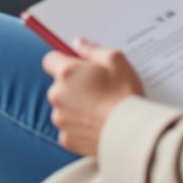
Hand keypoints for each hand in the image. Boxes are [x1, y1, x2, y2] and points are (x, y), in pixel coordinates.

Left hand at [43, 39, 143, 156]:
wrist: (133, 133)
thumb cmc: (125, 94)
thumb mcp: (115, 60)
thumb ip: (92, 49)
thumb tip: (78, 43)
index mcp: (66, 73)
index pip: (49, 60)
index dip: (62, 62)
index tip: (76, 67)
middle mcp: (58, 95)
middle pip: (57, 85)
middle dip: (72, 86)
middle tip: (95, 90)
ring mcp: (60, 119)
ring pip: (62, 108)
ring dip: (74, 107)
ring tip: (99, 110)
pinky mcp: (67, 139)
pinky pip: (68, 129)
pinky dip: (79, 128)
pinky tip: (96, 126)